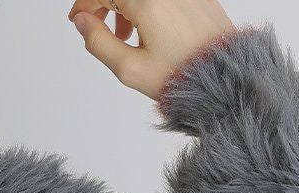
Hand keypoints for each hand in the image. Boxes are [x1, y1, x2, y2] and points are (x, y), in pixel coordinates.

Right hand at [67, 0, 236, 99]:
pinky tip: (148, 30)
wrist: (221, 78)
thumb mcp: (129, 68)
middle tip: (98, 28)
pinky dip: (146, 5)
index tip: (77, 19)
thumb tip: (81, 22)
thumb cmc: (178, 77)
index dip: (84, 4)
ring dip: (125, 5)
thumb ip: (98, 42)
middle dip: (104, 4)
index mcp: (148, 2)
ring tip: (125, 38)